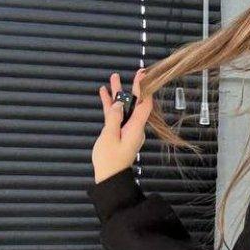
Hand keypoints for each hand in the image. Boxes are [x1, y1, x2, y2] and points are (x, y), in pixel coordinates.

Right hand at [91, 69, 153, 183]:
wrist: (109, 178)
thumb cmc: (110, 161)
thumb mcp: (110, 138)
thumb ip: (113, 119)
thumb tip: (118, 105)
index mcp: (136, 128)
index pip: (144, 105)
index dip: (145, 89)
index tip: (144, 76)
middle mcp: (133, 127)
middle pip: (135, 103)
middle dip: (133, 87)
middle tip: (136, 72)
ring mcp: (125, 129)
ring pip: (123, 107)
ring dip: (118, 94)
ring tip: (112, 78)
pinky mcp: (117, 132)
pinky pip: (115, 115)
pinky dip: (110, 105)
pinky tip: (104, 93)